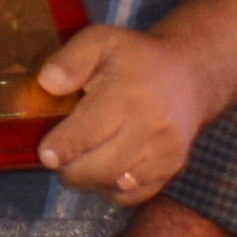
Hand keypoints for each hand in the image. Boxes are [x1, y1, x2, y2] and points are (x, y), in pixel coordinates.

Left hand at [34, 25, 204, 203]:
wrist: (190, 75)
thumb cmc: (137, 57)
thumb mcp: (100, 41)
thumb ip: (70, 60)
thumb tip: (47, 84)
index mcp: (127, 95)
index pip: (88, 133)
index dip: (62, 148)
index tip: (45, 154)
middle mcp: (150, 128)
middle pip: (99, 167)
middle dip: (70, 168)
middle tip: (58, 157)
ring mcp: (164, 152)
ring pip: (114, 185)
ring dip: (89, 179)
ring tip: (81, 159)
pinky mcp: (172, 168)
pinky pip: (133, 195)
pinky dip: (112, 189)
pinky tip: (104, 169)